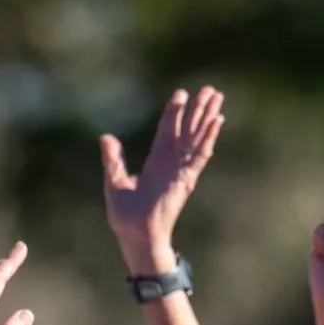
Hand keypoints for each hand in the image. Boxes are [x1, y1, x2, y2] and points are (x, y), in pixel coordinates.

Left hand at [101, 87, 223, 274]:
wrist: (135, 234)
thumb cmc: (125, 216)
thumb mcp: (114, 180)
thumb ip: (113, 159)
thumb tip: (105, 137)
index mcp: (156, 162)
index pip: (167, 130)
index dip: (174, 112)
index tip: (181, 93)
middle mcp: (171, 163)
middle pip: (188, 130)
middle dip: (198, 109)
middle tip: (211, 90)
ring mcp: (180, 170)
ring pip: (197, 137)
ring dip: (207, 117)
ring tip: (218, 97)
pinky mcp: (186, 178)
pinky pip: (199, 154)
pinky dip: (208, 137)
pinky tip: (216, 121)